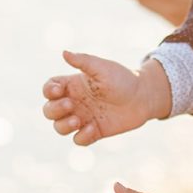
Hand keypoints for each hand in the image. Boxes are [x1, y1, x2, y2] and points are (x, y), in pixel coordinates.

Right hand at [42, 52, 167, 145]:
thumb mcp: (102, 67)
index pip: (49, 89)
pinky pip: (79, 140)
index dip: (48, 91)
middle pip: (49, 111)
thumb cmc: (122, 78)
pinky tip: (93, 128)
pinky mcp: (94, 131)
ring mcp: (83, 118)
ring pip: (59, 127)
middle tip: (70, 105)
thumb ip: (83, 61)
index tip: (59, 90)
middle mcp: (74, 102)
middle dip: (54, 110)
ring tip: (77, 120)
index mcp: (73, 85)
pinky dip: (81, 137)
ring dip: (63, 126)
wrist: (144, 96)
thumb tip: (64, 52)